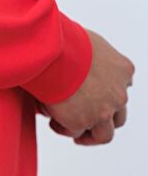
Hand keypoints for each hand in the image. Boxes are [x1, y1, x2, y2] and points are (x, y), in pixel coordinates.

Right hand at [38, 29, 134, 144]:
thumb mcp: (90, 43)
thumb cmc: (65, 40)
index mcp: (123, 70)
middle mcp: (119, 94)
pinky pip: (75, 132)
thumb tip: (78, 64)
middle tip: (88, 120)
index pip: (122, 88)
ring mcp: (103, 111)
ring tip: (73, 131)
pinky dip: (64, 128)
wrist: (53, 52)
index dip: (107, 96)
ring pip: (104, 134)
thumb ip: (94, 58)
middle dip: (103, 120)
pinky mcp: (82, 122)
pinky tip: (53, 120)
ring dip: (89, 135)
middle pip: (119, 116)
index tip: (94, 97)